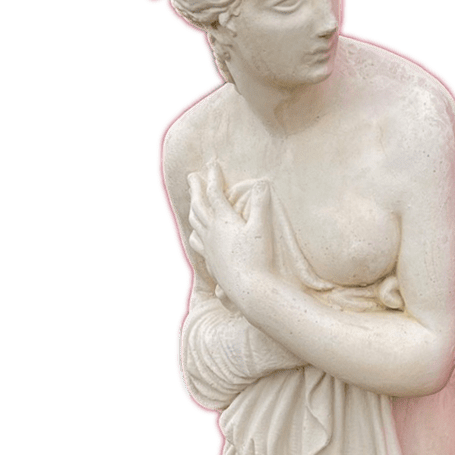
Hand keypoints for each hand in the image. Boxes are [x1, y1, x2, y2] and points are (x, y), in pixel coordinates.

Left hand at [186, 164, 271, 309]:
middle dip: (195, 188)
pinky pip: (198, 242)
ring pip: (195, 222)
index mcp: (223, 221)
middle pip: (198, 205)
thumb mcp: (262, 228)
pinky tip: (196, 234)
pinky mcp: (211, 261)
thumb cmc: (257, 259)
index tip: (213, 164)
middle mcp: (211, 232)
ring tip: (192, 201)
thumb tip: (262, 182)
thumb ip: (261, 204)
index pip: (214, 193)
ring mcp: (209, 248)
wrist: (249, 290)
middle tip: (191, 176)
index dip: (214, 176)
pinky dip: (195, 232)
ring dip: (193, 208)